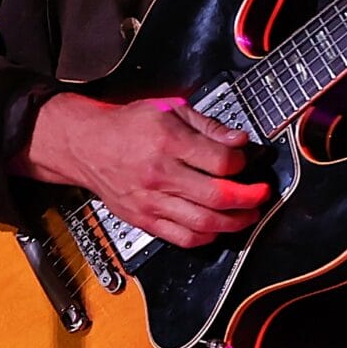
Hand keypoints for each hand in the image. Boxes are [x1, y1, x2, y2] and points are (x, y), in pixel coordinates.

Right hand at [28, 93, 270, 248]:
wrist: (85, 145)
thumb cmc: (126, 125)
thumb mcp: (168, 109)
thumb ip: (206, 125)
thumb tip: (238, 141)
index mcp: (167, 141)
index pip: (220, 161)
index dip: (241, 163)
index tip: (245, 161)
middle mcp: (159, 174)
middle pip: (217, 196)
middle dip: (249, 198)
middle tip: (261, 193)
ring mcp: (151, 201)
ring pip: (203, 223)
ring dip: (234, 222)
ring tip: (247, 214)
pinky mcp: (143, 219)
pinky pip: (182, 238)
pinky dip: (206, 237)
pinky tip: (217, 228)